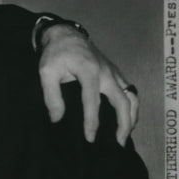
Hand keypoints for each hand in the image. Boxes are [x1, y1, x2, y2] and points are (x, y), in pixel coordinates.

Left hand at [38, 25, 137, 144]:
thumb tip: (57, 119)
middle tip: (118, 143)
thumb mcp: (46, 72)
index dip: (92, 121)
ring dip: (132, 116)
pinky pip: (130, 91)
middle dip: (123, 123)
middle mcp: (106, 72)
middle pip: (123, 101)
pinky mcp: (116, 73)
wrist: (66, 35)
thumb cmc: (56, 53)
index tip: (90, 138)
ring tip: (125, 135)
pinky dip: (131, 107)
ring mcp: (114, 72)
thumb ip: (51, 96)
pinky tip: (127, 120)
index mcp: (89, 71)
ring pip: (132, 96)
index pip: (93, 100)